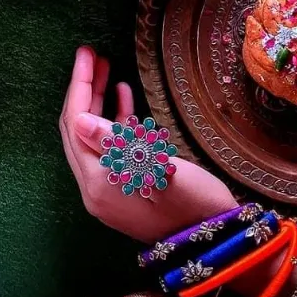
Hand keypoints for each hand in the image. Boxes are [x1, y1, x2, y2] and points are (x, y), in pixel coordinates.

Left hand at [60, 46, 237, 243]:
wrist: (220, 243)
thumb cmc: (194, 205)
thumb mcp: (158, 168)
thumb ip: (115, 143)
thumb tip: (79, 119)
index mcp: (99, 182)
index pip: (76, 124)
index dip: (80, 86)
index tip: (85, 53)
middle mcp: (96, 187)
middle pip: (78, 129)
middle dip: (84, 90)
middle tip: (92, 54)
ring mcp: (109, 189)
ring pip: (93, 136)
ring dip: (97, 102)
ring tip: (107, 67)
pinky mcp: (125, 188)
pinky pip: (109, 147)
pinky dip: (114, 120)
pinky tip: (123, 94)